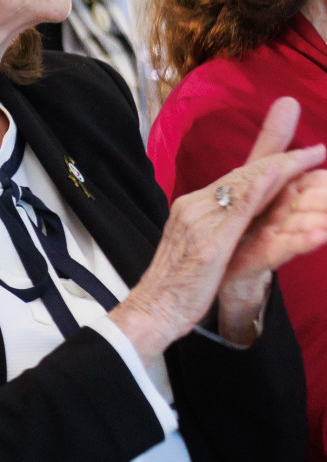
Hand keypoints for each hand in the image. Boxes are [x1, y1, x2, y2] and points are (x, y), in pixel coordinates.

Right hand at [117, 98, 324, 358]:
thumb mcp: (195, 249)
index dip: (267, 164)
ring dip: (278, 168)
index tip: (300, 156)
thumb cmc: (173, 286)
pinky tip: (279, 179)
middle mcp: (193, 208)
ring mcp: (198, 223)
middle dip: (280, 159)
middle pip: (241, 176)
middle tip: (315, 151)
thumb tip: (232, 220)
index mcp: (191, 208)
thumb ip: (212, 228)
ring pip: (242, 186)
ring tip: (308, 158)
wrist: (151, 310)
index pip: (234, 179)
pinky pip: (238, 210)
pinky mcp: (209, 244)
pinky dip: (260, 190)